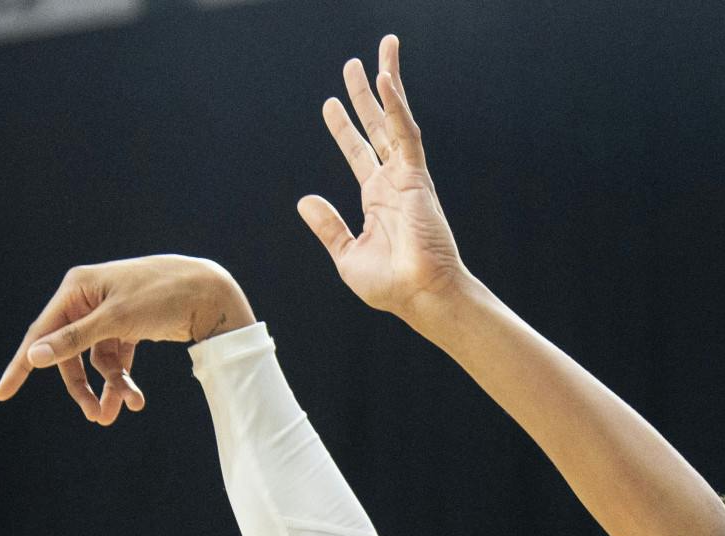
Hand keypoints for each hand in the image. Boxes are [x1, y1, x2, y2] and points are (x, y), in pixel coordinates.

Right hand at [0, 255, 250, 423]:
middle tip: (96, 418)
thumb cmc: (160, 296)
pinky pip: (116, 360)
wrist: (207, 293)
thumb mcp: (115, 320)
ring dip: (111, 388)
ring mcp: (108, 316)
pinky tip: (136, 400)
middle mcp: (87, 300)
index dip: (22, 366)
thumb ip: (74, 340)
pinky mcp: (128, 328)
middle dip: (82, 387)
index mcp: (76, 290)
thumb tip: (34, 356)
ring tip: (129, 409)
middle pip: (70, 354)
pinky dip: (124, 380)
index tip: (2, 393)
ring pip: (96, 362)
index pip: (41, 334)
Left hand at [297, 35, 468, 321]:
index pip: (358, 153)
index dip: (344, 129)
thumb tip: (304, 200)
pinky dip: (396, 106)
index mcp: (377, 200)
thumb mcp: (347, 255)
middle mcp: (392, 183)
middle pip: (377, 127)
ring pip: (395, 120)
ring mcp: (406, 177)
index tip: (330, 104)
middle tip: (353, 64)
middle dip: (364, 95)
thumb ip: (329, 227)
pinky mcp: (417, 177)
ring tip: (382, 51)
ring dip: (387, 85)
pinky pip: (406, 133)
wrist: (420, 295)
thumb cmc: (391, 286)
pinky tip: (385, 80)